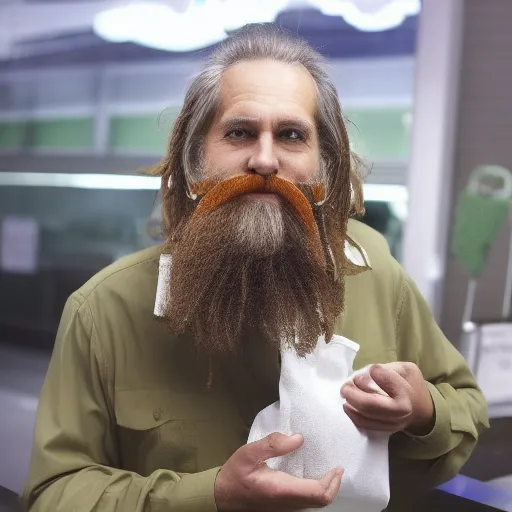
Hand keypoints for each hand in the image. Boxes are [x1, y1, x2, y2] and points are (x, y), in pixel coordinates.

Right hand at [214, 432, 343, 510]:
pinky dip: (315, 490)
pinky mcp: (283, 507)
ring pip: (314, 503)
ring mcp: (286, 508)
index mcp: (281, 489)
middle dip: (333, 485)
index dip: (332, 481)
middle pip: (321, 501)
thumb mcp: (250, 452)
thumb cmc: (235, 474)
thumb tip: (299, 438)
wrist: (222, 497)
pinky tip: (313, 476)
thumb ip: (274, 444)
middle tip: (337, 468)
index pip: (318, 493)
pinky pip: (306, 502)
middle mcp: (287, 503)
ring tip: (328, 469)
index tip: (338, 466)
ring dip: (325, 488)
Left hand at [340, 362, 434, 434]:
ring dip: (350, 403)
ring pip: (363, 418)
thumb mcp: (405, 369)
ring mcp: (390, 424)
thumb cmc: (410, 384)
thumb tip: (369, 372)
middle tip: (346, 385)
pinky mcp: (382, 430)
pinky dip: (352, 414)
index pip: (385, 381)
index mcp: (406, 394)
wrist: (420, 408)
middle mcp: (399, 413)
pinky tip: (348, 404)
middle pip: (369, 405)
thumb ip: (388, 368)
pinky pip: (363, 425)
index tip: (373, 369)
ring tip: (346, 392)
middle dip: (352, 393)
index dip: (375, 371)